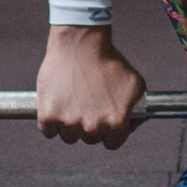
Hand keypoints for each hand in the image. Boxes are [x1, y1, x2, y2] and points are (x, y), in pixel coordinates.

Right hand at [36, 25, 145, 148]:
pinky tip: (60, 102)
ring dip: (70, 124)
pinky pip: (49, 131)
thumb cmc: (108, 61)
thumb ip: (138, 108)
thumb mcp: (135, 83)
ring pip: (69, 136)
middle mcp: (93, 127)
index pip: (112, 143)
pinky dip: (52, 120)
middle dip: (90, 125)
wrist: (81, 43)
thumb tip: (134, 124)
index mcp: (115, 122)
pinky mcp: (49, 116)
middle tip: (89, 103)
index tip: (105, 121)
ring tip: (75, 99)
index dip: (110, 132)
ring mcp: (69, 123)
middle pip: (90, 139)